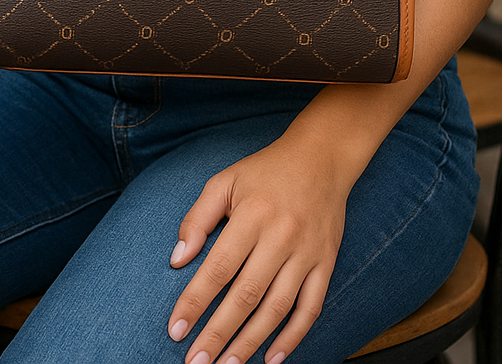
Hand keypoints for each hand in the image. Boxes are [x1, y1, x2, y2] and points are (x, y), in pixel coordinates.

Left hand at [167, 134, 351, 363]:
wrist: (322, 158)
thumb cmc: (266, 171)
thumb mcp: (225, 181)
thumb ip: (198, 218)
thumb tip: (177, 259)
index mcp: (252, 215)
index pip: (218, 267)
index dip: (195, 301)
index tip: (176, 330)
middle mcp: (281, 236)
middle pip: (246, 295)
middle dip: (218, 333)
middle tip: (196, 362)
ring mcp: (307, 253)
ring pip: (277, 308)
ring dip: (250, 342)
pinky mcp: (325, 263)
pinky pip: (310, 308)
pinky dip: (293, 337)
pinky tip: (271, 357)